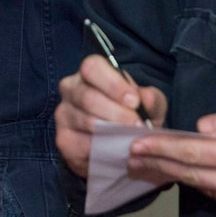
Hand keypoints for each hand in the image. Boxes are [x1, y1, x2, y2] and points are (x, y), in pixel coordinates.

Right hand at [55, 54, 168, 177]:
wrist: (122, 147)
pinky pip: (83, 144)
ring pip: (87, 121)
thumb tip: (146, 97)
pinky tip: (117, 149)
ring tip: (131, 138)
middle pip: (88, 97)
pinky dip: (104, 148)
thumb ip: (151, 99)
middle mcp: (71, 88)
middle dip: (116, 113)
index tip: (134, 101)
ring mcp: (64, 114)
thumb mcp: (149, 106)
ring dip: (113, 131)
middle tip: (137, 125)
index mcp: (90, 73)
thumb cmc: (132, 116)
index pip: (92, 67)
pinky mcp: (64, 139)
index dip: (113, 84)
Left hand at [129, 103, 215, 216]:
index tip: (138, 144)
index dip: (163, 148)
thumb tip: (202, 126)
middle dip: (157, 164)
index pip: (194, 152)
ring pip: (201, 188)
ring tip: (147, 164)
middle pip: (190, 174)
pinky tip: (183, 176)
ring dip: (173, 176)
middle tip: (129, 157)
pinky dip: (199, 185)